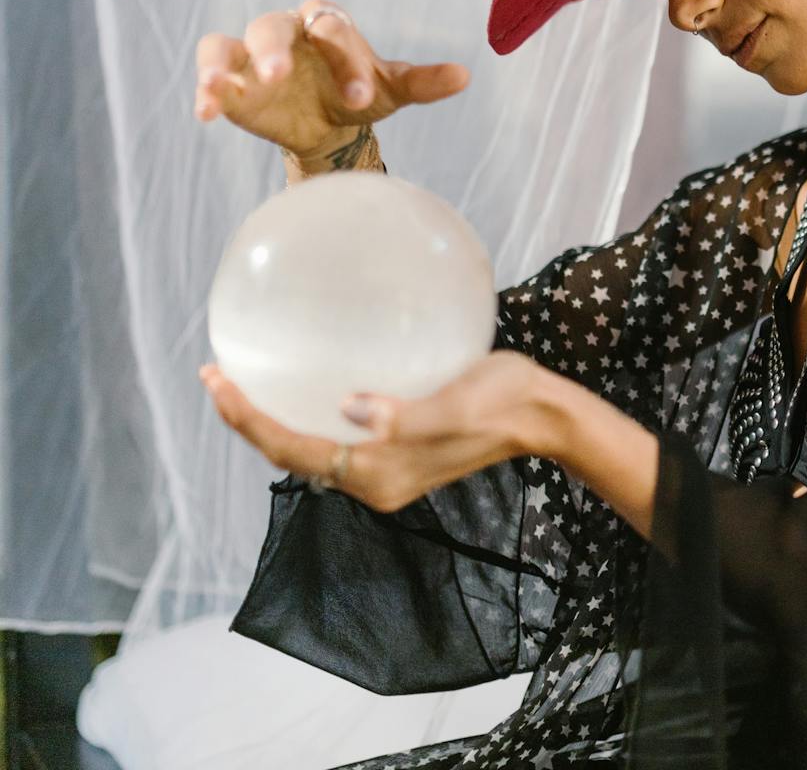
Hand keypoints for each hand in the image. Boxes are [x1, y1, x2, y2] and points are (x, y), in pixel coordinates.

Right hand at [192, 0, 469, 160]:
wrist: (330, 124)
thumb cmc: (361, 93)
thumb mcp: (393, 91)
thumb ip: (423, 82)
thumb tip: (465, 76)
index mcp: (330, 24)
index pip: (333, 28)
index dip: (346, 59)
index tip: (360, 97)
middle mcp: (287, 31)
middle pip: (274, 26)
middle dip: (276, 49)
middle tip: (282, 75)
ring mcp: (253, 54)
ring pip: (228, 44)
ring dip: (223, 63)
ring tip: (220, 86)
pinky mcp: (231, 79)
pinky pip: (211, 73)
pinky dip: (206, 88)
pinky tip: (206, 113)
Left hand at [200, 352, 562, 513]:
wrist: (542, 415)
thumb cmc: (505, 401)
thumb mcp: (455, 404)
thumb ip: (402, 416)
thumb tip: (351, 407)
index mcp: (378, 473)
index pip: (293, 449)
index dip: (249, 419)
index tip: (218, 381)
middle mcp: (373, 480)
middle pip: (291, 453)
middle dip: (248, 419)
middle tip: (215, 374)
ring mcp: (384, 469)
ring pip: (309, 447)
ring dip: (271, 418)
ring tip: (242, 381)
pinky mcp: (396, 452)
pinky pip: (333, 437)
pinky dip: (305, 414)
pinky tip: (302, 387)